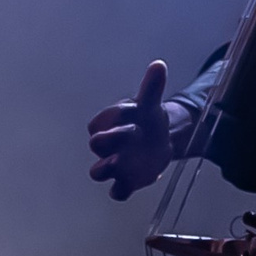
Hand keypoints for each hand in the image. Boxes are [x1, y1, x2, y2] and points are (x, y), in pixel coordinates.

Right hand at [88, 60, 184, 201]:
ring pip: (98, 171)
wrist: (158, 139)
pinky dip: (122, 190)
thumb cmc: (147, 119)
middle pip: (96, 145)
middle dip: (107, 141)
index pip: (99, 122)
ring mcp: (115, 163)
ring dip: (106, 168)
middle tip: (130, 134)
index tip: (130, 113)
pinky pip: (117, 191)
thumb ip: (152, 86)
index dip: (111, 118)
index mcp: (111, 123)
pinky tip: (137, 182)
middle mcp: (108, 144)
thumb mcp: (151, 103)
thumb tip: (159, 65)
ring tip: (117, 162)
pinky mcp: (126, 181)